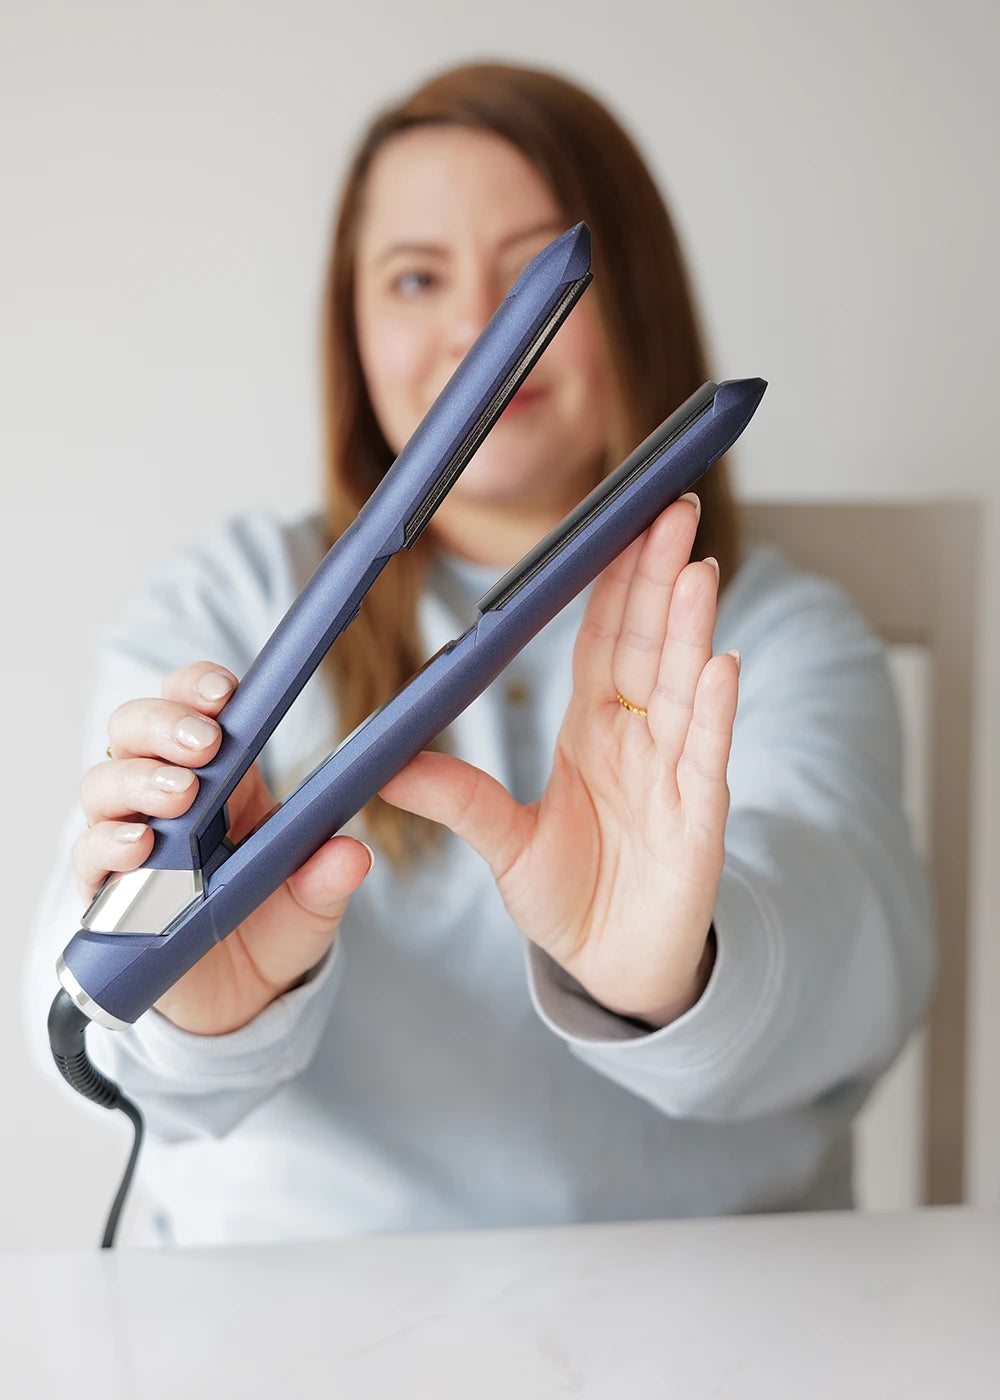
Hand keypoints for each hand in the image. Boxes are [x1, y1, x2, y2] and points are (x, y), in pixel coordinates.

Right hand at [73, 660, 373, 1034]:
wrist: (238, 999)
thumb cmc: (270, 925)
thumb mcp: (312, 902)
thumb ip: (328, 876)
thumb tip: (353, 854)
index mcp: (222, 777)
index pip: (193, 707)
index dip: (198, 688)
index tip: (224, 691)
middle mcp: (165, 796)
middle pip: (136, 729)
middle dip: (165, 723)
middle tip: (205, 744)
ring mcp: (129, 837)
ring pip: (105, 782)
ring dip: (139, 780)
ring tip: (180, 795)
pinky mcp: (106, 889)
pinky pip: (89, 853)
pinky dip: (109, 843)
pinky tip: (140, 846)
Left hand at [381, 494, 736, 1026]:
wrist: (613, 968)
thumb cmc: (568, 898)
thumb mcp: (503, 843)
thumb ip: (458, 798)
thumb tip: (381, 762)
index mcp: (590, 732)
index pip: (603, 642)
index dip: (610, 583)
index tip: (617, 524)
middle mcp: (637, 741)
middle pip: (648, 645)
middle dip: (658, 577)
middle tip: (671, 508)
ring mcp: (673, 776)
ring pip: (681, 688)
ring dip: (688, 629)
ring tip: (693, 567)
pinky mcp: (698, 822)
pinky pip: (706, 759)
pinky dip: (712, 715)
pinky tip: (720, 666)